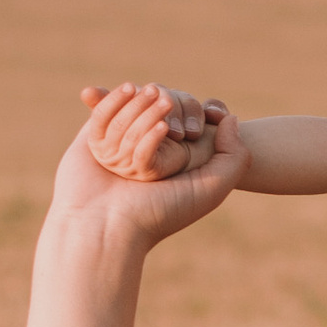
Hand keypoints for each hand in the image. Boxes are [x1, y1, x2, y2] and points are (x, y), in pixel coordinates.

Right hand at [50, 90, 247, 247]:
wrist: (103, 226)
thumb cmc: (160, 212)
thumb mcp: (211, 189)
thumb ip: (234, 156)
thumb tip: (230, 118)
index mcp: (181, 157)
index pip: (194, 114)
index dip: (200, 111)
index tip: (200, 125)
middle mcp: (152, 146)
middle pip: (166, 101)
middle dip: (168, 108)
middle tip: (168, 130)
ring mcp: (122, 137)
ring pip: (136, 100)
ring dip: (140, 107)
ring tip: (142, 129)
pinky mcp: (92, 134)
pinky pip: (106, 105)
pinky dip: (113, 99)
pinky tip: (123, 100)